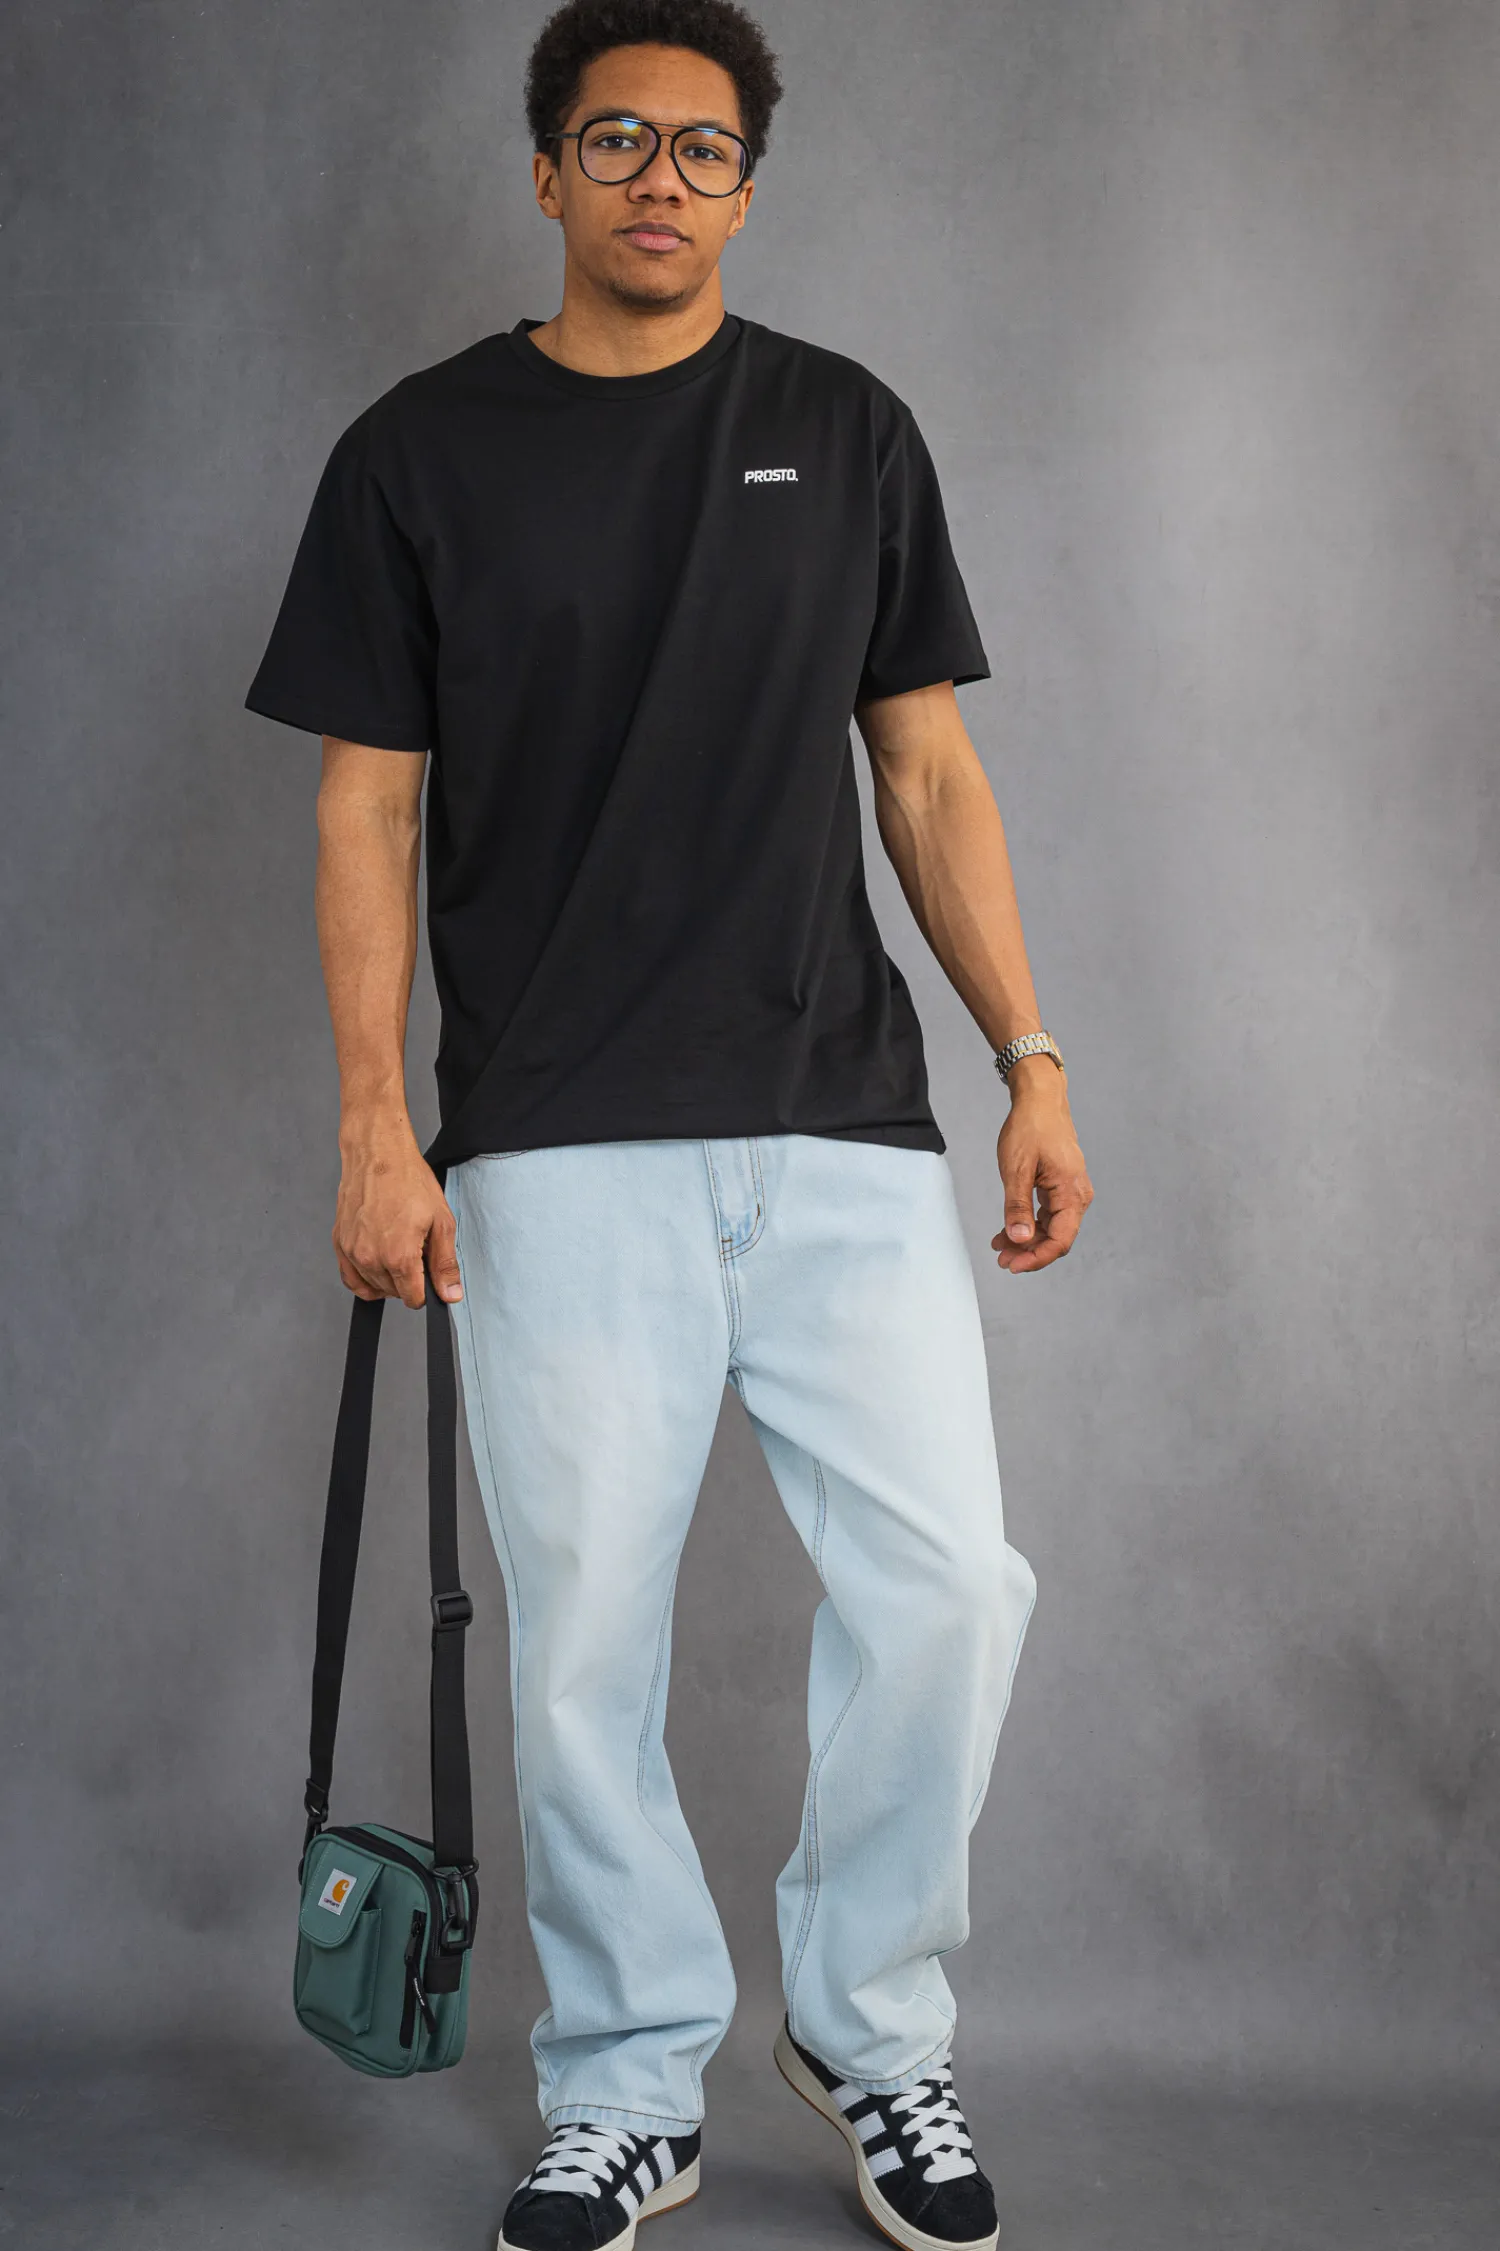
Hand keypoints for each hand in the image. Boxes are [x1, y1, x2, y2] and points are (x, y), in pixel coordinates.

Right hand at [332, 1119, 461, 1307]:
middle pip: (393, 1293)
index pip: (412, 1299)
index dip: (425, 1291)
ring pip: (372, 1287)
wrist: (379, 1155)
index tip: (428, 1276)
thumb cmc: (408, 1180)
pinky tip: (377, 1265)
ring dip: (387, 1278)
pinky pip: (350, 1278)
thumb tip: (449, 1293)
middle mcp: (370, 1258)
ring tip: (397, 1248)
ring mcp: (352, 1251)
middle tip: (416, 1251)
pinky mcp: (340, 1243)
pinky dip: (364, 1279)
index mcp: (398, 1256)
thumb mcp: (441, 1222)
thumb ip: (444, 1264)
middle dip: (408, 1281)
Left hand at [990, 1065, 1092, 1273]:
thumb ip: (1017, 1207)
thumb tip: (1019, 1239)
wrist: (1040, 1100)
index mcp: (1071, 1192)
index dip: (1037, 1258)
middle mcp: (1077, 1196)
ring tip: (999, 1247)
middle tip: (1001, 1260)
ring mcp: (1070, 1192)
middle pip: (1057, 1238)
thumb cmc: (1030, 1127)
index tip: (1012, 1265)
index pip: (1060, 1240)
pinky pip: (1048, 1215)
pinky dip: (1028, 1225)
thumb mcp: (1017, 1169)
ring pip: (1051, 1229)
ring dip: (1027, 1241)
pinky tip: (1007, 1231)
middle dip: (1029, 1252)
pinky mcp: (1061, 1188)